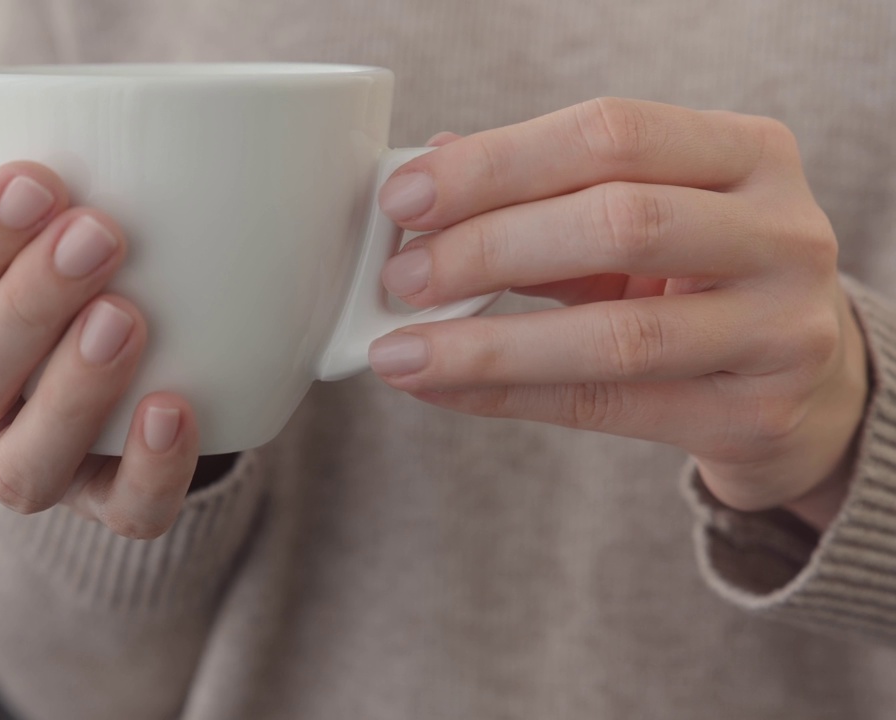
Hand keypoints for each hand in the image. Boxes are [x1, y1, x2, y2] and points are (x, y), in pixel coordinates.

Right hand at [0, 128, 200, 537]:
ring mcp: (21, 463)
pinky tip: (175, 411)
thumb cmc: (11, 230)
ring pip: (26, 468)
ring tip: (125, 317)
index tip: (36, 183)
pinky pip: (121, 512)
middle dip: (30, 306)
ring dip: (74, 394)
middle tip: (98, 235)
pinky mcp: (101, 494)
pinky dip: (150, 473)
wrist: (93, 292)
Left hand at [370, 99, 868, 530]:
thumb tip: (425, 174)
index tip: (405, 196)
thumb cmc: (701, 279)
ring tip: (402, 349)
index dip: (497, 162)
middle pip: (619, 222)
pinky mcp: (755, 416)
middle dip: (488, 246)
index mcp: (749, 153)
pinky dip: (508, 395)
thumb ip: (548, 192)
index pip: (611, 134)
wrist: (809, 385)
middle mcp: (782, 233)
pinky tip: (441, 388)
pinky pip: (607, 406)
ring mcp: (780, 329)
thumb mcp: (647, 213)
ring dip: (487, 343)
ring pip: (616, 334)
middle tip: (402, 276)